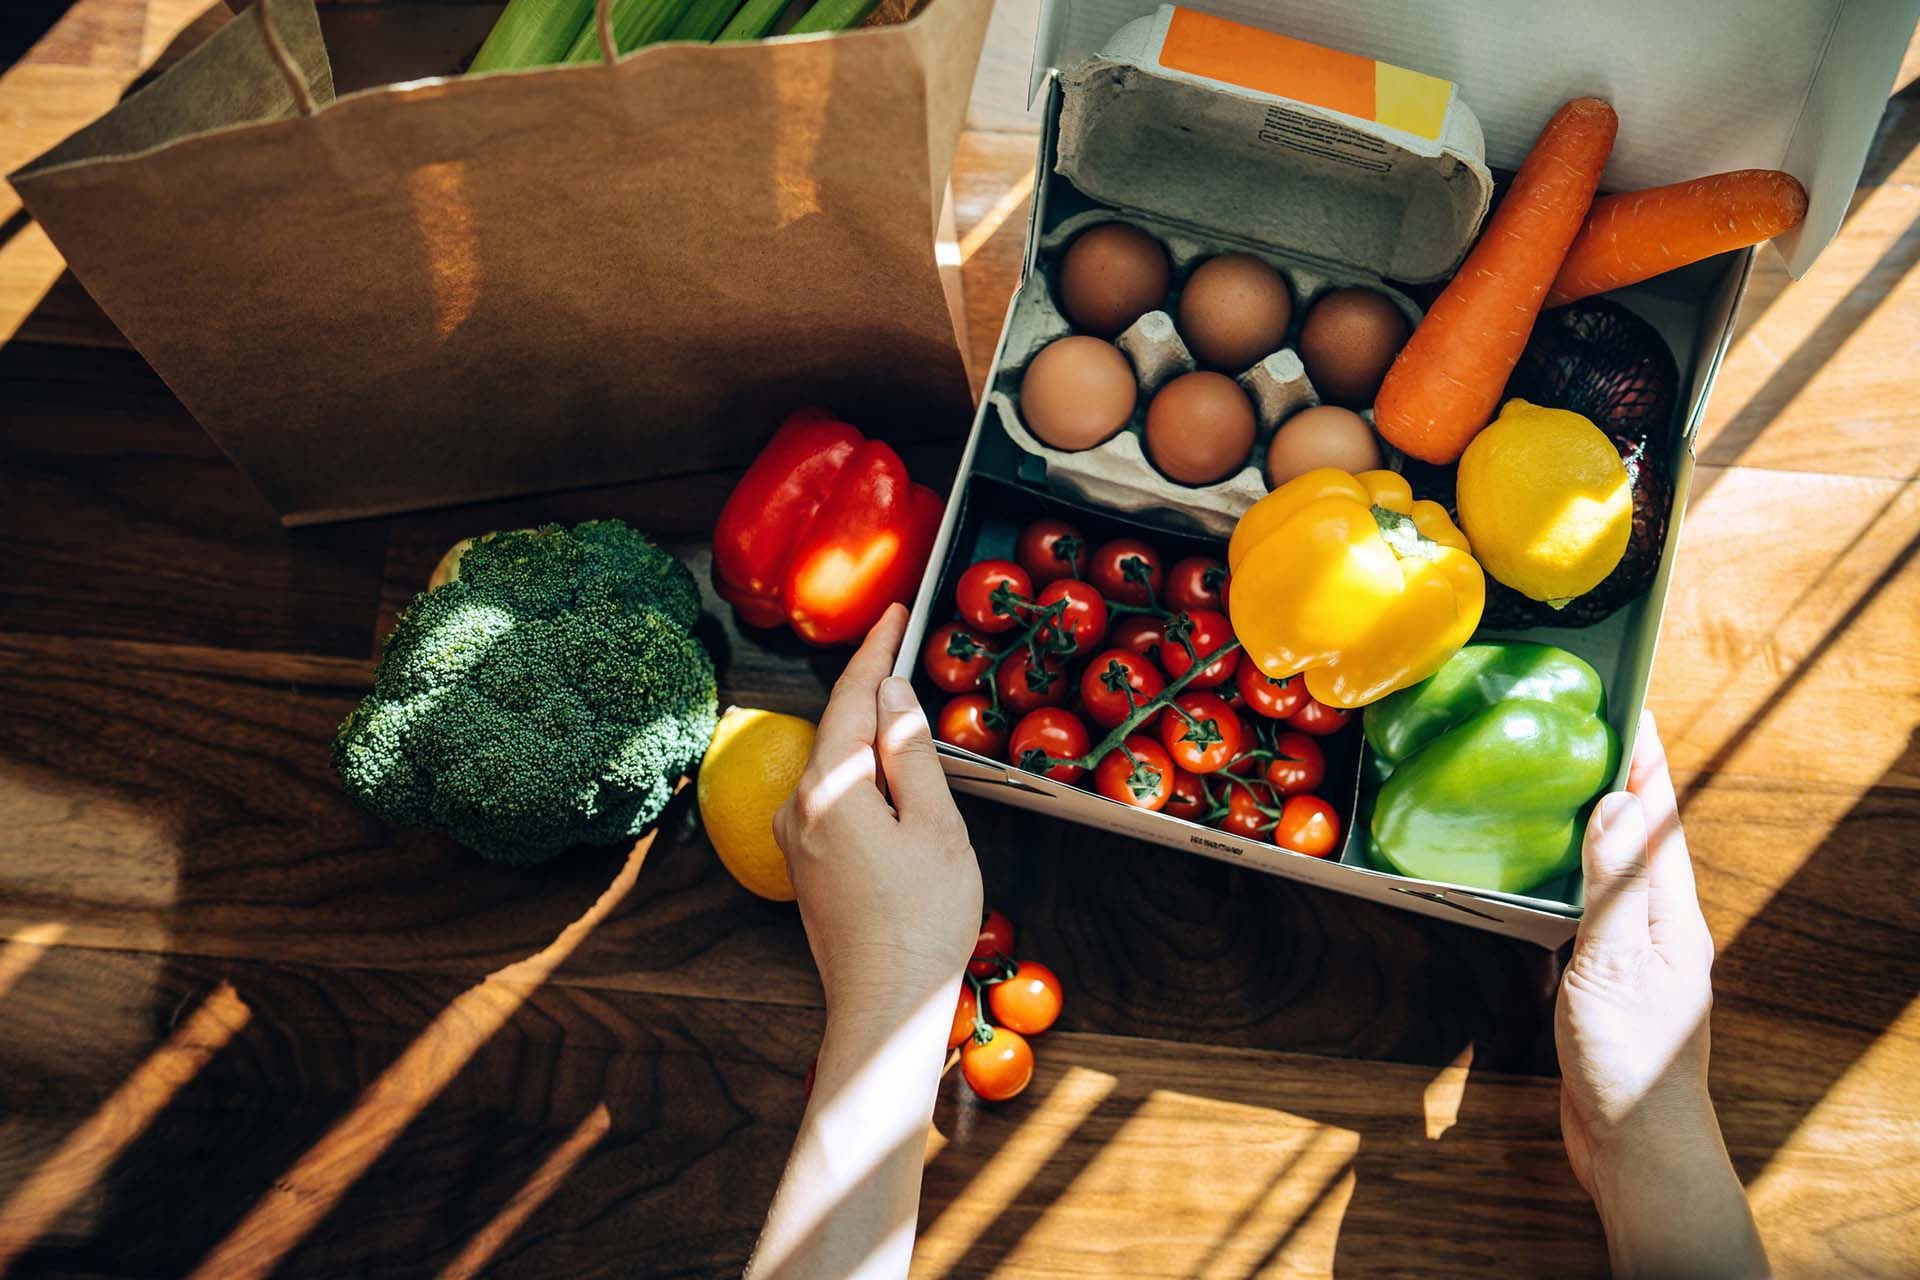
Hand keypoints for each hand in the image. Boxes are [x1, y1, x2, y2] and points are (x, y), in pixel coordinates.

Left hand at [753, 604, 980, 1279]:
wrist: (885, 1008)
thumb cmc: (924, 919)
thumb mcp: (935, 824)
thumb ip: (909, 751)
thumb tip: (891, 692)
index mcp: (829, 788)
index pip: (853, 697)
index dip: (876, 651)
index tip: (893, 611)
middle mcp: (796, 807)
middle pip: (837, 726)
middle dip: (868, 684)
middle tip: (901, 642)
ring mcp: (793, 839)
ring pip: (832, 762)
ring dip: (864, 729)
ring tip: (901, 699)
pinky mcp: (804, 866)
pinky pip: (830, 796)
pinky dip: (858, 770)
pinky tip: (886, 771)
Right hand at [1555, 711, 1766, 1276]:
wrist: (1636, 1146)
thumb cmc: (1631, 1061)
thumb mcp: (1617, 961)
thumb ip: (1614, 884)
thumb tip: (1617, 803)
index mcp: (1673, 916)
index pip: (1661, 820)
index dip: (1646, 764)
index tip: (1628, 710)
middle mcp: (1662, 928)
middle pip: (1643, 840)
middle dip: (1621, 784)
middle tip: (1586, 734)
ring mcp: (1637, 955)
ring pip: (1618, 873)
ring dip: (1597, 828)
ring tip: (1562, 788)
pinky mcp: (1610, 981)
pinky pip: (1594, 909)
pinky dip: (1575, 877)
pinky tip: (1547, 878)